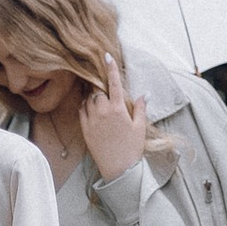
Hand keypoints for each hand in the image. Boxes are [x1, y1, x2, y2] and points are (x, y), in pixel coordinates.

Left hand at [79, 60, 149, 186]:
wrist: (119, 169)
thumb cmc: (132, 148)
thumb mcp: (140, 127)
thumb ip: (141, 108)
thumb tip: (144, 94)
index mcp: (118, 109)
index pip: (113, 83)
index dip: (110, 68)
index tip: (106, 56)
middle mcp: (103, 112)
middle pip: (97, 88)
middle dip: (100, 83)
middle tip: (102, 82)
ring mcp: (92, 120)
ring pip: (87, 98)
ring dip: (92, 94)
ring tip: (98, 95)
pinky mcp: (84, 129)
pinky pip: (81, 110)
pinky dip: (85, 105)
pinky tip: (91, 107)